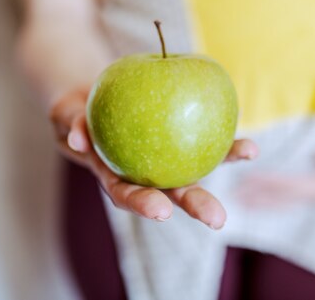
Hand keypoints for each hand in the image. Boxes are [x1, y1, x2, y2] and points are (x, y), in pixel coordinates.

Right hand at [51, 87, 257, 228]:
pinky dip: (225, 136)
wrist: (94, 95)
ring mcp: (167, 155)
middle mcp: (147, 172)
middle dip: (196, 204)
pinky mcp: (181, 133)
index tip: (162, 210)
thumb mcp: (65, 115)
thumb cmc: (76, 111)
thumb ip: (70, 123)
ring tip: (249, 151)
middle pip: (173, 191)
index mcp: (117, 176)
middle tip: (217, 219)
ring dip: (225, 160)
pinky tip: (250, 141)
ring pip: (198, 162)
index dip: (144, 203)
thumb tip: (79, 138)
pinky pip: (204, 132)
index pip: (128, 194)